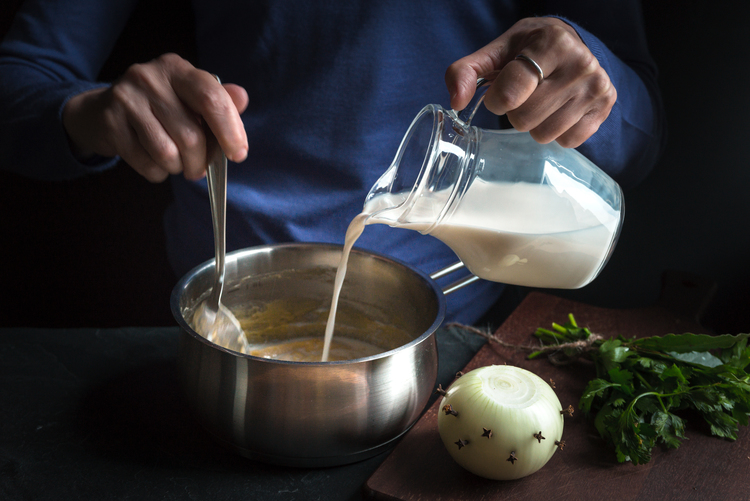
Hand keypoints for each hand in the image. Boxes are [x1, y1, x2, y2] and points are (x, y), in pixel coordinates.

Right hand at [62, 53, 248, 181]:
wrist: (102, 111)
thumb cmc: (158, 108)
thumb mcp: (188, 97)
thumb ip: (218, 101)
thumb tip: (242, 98)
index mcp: (177, 69)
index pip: (211, 99)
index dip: (230, 131)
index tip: (238, 154)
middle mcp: (149, 78)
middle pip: (191, 135)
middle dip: (201, 161)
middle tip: (199, 168)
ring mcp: (126, 99)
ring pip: (168, 153)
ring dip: (178, 168)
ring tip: (176, 163)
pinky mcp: (110, 124)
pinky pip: (147, 164)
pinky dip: (158, 172)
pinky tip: (155, 163)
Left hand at [445, 17, 615, 147]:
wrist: (572, 44)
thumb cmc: (529, 49)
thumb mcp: (496, 52)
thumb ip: (466, 72)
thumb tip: (456, 102)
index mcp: (550, 44)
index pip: (510, 93)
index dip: (496, 100)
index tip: (499, 92)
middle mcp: (580, 64)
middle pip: (525, 119)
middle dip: (515, 112)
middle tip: (524, 96)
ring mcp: (596, 87)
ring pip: (545, 134)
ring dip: (535, 125)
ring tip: (541, 102)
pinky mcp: (605, 106)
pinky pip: (568, 141)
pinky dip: (557, 132)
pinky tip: (558, 110)